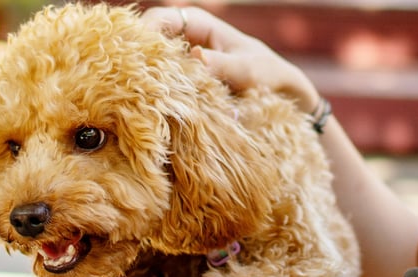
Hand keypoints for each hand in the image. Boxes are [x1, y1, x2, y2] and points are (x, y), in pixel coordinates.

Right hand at [141, 6, 319, 113]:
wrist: (286, 99)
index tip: (134, 58)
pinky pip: (162, 94)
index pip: (159, 20)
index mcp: (198, 24)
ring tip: (138, 104)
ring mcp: (180, 69)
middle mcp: (183, 43)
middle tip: (131, 86)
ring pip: (150, 73)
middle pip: (146, 46)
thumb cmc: (272, 76)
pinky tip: (153, 116)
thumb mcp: (253, 71)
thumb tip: (197, 57)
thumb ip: (226, 66)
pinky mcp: (182, 93)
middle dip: (137, 63)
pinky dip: (157, 103)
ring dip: (145, 87)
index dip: (141, 35)